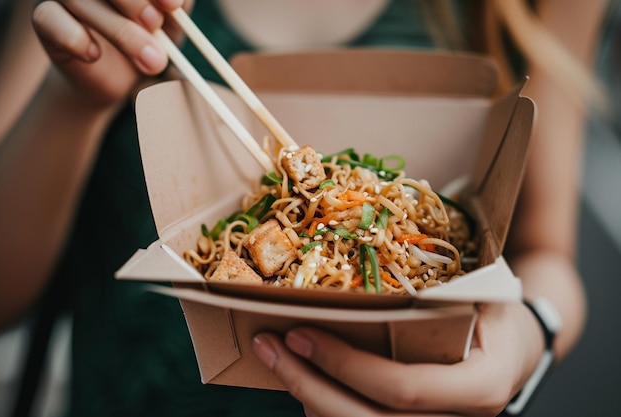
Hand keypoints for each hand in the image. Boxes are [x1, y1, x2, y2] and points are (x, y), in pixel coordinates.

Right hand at [31, 0, 187, 105]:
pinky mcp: (44, 17)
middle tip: (155, 25)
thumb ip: (176, 2)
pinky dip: (77, 40)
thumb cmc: (151, 37)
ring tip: (151, 60)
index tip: (173, 6)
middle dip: (133, 2)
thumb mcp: (173, 20)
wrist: (121, 76)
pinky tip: (95, 55)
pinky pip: (52, 20)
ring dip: (119, 31)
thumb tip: (177, 0)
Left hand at [253, 302, 544, 416]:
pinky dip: (324, 408)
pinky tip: (301, 379)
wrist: (514, 352)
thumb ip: (444, 291)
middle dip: (309, 386)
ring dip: (308, 399)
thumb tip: (368, 257)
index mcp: (480, 386)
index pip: (403, 389)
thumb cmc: (495, 315)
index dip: (345, 365)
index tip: (299, 333)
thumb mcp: (485, 294)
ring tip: (275, 360)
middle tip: (269, 346)